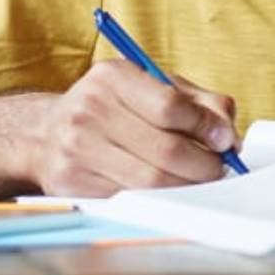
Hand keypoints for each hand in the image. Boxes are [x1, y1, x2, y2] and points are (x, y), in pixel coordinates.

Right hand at [27, 60, 238, 195]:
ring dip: (186, 186)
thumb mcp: (153, 87)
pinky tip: (168, 189)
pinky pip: (129, 197)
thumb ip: (199, 102)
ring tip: (199, 181)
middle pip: (165, 149)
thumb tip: (228, 136)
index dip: (206, 127)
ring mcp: (77, 147)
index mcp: (113, 76)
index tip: (226, 141)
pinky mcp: (72, 181)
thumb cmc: (114, 108)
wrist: (46, 133)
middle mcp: (90, 109)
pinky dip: (158, 198)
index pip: (171, 106)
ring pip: (150, 180)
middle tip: (219, 169)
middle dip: (204, 165)